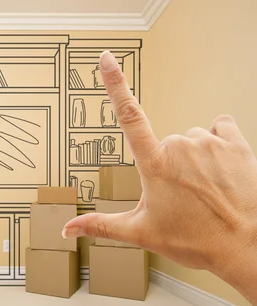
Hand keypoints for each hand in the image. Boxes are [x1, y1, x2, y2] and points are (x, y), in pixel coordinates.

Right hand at [62, 51, 256, 305]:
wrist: (245, 246)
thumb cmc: (196, 241)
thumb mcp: (141, 234)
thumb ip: (100, 225)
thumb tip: (66, 229)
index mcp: (154, 165)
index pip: (128, 116)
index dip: (115, 84)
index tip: (106, 60)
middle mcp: (180, 146)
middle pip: (165, 143)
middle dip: (168, 163)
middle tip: (181, 196)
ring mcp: (209, 142)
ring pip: (192, 139)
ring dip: (194, 158)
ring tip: (204, 190)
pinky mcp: (236, 142)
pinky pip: (220, 128)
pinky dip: (218, 144)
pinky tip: (222, 168)